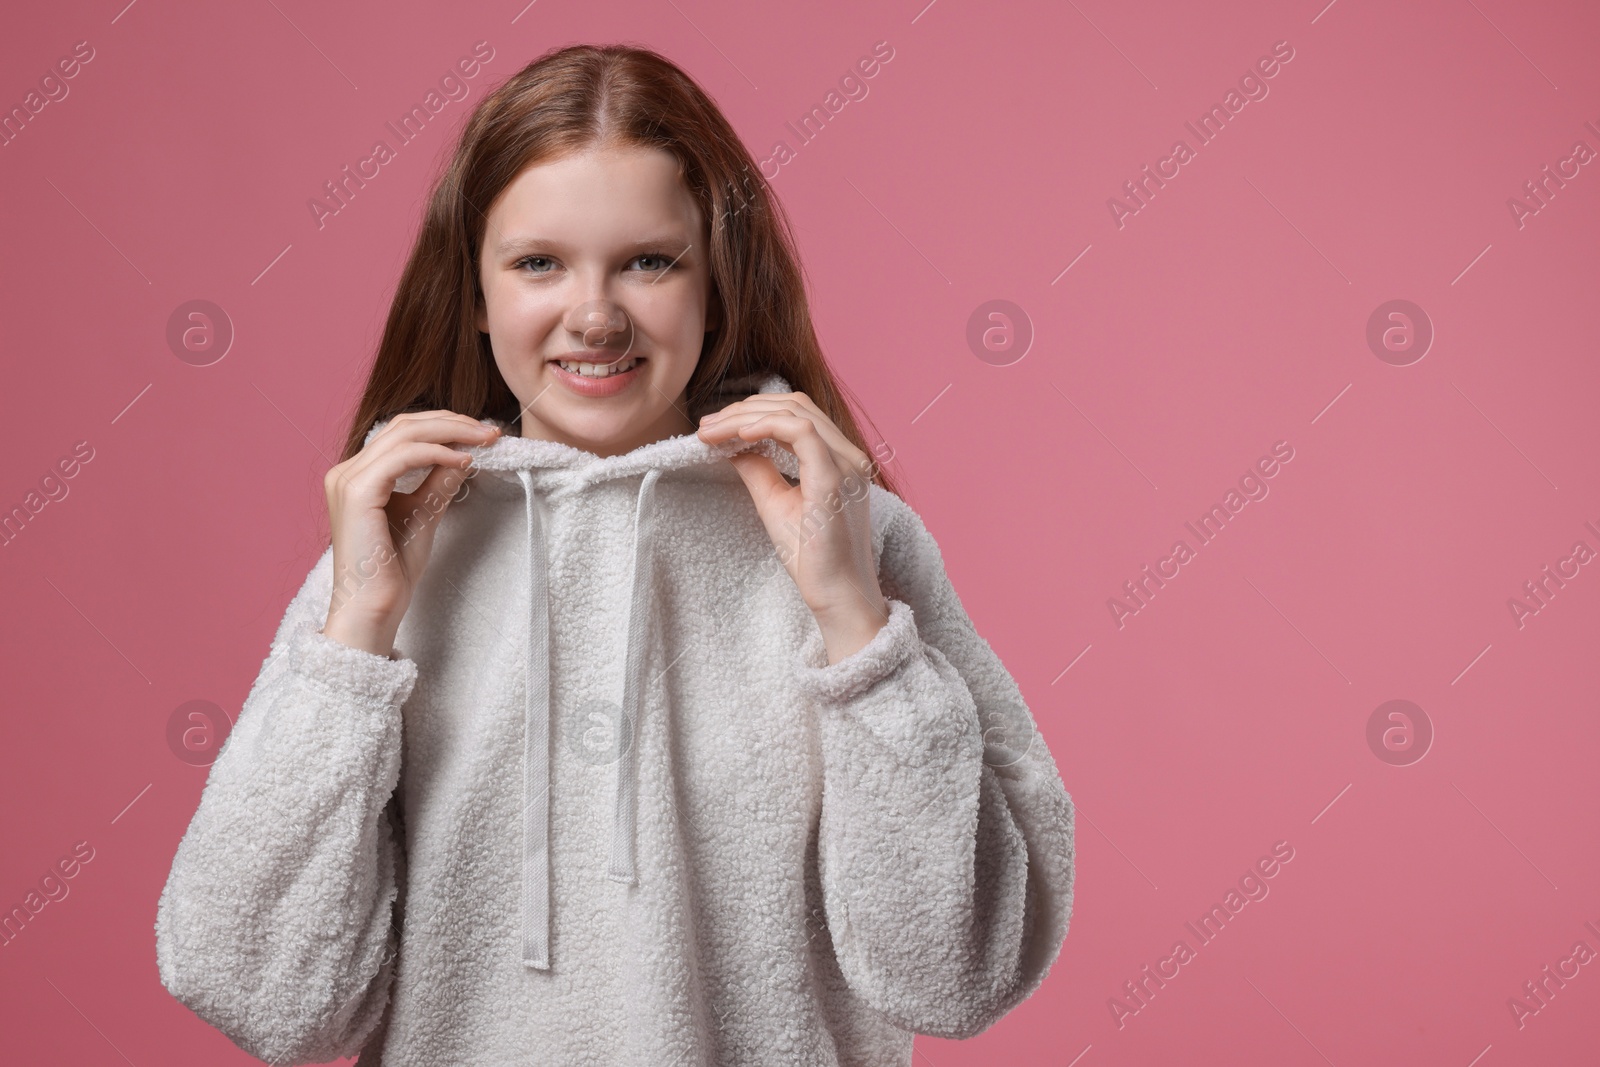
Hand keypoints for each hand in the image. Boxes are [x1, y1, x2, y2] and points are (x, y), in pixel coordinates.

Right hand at [322, 411, 499, 656]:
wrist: (375, 604)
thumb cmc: (394, 567)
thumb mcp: (425, 512)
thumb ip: (439, 481)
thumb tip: (466, 453)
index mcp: (358, 475)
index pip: (402, 432)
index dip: (444, 425)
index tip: (483, 434)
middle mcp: (346, 471)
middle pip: (403, 425)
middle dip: (451, 422)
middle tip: (490, 431)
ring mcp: (347, 479)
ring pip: (404, 434)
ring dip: (450, 433)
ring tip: (484, 441)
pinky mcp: (357, 491)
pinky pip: (403, 457)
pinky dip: (437, 453)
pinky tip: (463, 461)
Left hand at [697, 392, 888, 662]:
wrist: (838, 597)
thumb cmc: (813, 560)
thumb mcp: (775, 504)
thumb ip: (759, 469)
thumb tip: (734, 445)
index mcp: (839, 460)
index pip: (797, 415)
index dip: (753, 413)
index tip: (715, 428)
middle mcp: (849, 456)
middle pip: (796, 405)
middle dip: (745, 409)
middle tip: (706, 425)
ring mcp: (846, 464)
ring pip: (796, 412)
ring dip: (747, 416)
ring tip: (713, 430)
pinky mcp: (834, 478)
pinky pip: (800, 431)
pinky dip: (766, 426)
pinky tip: (739, 435)